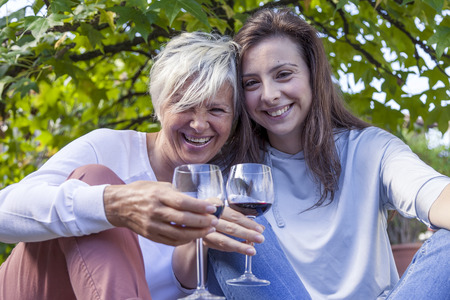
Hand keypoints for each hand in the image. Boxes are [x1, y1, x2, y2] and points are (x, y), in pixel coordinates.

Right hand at [103, 181, 218, 245]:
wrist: (118, 205)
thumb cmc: (140, 192)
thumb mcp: (158, 185)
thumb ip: (176, 192)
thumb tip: (197, 199)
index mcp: (158, 195)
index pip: (183, 202)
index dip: (200, 207)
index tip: (212, 208)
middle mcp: (155, 210)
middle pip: (183, 219)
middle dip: (202, 222)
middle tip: (215, 221)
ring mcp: (151, 225)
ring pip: (178, 233)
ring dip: (197, 234)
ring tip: (208, 230)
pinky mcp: (150, 235)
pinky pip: (170, 241)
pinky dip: (184, 240)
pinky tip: (194, 236)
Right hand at [203, 206, 264, 255]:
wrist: (193, 218)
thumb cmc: (213, 212)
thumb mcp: (225, 208)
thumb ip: (241, 218)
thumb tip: (260, 228)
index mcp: (215, 206)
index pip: (234, 216)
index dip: (248, 223)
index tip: (259, 229)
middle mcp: (209, 218)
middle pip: (230, 228)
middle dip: (246, 234)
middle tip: (260, 238)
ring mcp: (205, 231)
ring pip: (224, 240)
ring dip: (239, 246)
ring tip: (251, 250)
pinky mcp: (204, 241)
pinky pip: (220, 247)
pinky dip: (232, 249)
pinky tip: (242, 248)